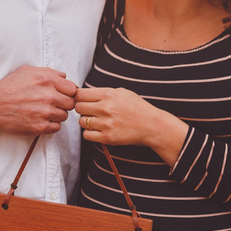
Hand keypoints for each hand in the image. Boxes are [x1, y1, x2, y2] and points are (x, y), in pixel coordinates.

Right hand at [0, 66, 77, 134]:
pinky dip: (51, 125)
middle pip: (71, 103)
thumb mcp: (28, 71)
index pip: (73, 89)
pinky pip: (57, 127)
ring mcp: (45, 112)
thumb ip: (50, 72)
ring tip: (43, 111)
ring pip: (64, 116)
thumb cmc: (9, 87)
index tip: (62, 95)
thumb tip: (64, 77)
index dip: (68, 92)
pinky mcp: (40, 127)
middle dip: (63, 104)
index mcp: (47, 80)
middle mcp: (49, 96)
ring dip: (57, 115)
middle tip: (52, 104)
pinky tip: (41, 119)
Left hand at [74, 87, 188, 165]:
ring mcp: (106, 124)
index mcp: (108, 95)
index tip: (83, 100)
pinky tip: (99, 130)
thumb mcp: (121, 92)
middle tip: (90, 111)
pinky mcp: (107, 138)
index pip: (80, 94)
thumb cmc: (137, 108)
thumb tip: (83, 94)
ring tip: (97, 120)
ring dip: (86, 121)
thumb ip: (103, 92)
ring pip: (81, 122)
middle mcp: (105, 108)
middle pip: (78, 107)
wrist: (151, 125)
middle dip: (82, 109)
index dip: (79, 97)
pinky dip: (90, 133)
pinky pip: (86, 135)